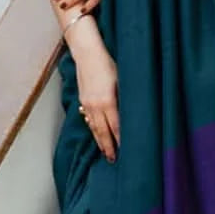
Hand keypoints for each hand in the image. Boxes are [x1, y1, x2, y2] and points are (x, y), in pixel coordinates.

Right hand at [75, 39, 119, 161]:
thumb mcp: (122, 80)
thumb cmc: (108, 63)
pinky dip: (93, 130)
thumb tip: (131, 115)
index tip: (126, 152)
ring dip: (99, 141)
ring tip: (105, 152)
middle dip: (108, 147)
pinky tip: (97, 134)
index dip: (120, 141)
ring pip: (93, 128)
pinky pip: (88, 120)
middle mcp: (95, 106)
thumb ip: (125, 99)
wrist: (87, 53)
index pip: (116, 127)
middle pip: (102, 132)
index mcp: (107, 101)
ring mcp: (87, 104)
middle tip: (113, 160)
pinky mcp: (82, 100)